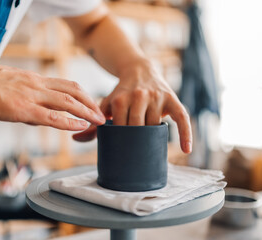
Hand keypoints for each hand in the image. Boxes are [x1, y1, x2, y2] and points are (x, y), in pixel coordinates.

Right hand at [0, 61, 105, 129]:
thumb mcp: (10, 86)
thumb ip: (27, 98)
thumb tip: (38, 115)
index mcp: (34, 79)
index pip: (66, 85)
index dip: (84, 94)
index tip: (93, 104)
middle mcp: (36, 84)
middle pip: (73, 91)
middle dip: (91, 103)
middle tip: (102, 114)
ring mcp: (30, 95)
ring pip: (67, 102)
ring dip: (86, 111)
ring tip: (98, 120)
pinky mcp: (21, 109)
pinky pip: (50, 116)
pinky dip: (68, 122)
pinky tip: (79, 126)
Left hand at [73, 60, 191, 152]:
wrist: (139, 70)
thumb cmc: (120, 93)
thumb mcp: (107, 105)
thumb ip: (94, 124)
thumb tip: (75, 138)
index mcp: (120, 99)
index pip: (121, 127)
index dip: (122, 140)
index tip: (122, 149)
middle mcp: (139, 96)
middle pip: (139, 128)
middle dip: (136, 140)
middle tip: (136, 148)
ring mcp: (156, 96)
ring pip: (156, 125)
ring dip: (154, 137)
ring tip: (150, 144)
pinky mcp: (172, 98)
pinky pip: (182, 118)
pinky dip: (186, 134)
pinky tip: (186, 150)